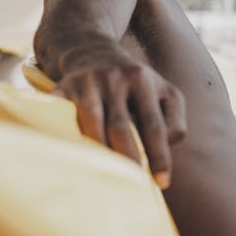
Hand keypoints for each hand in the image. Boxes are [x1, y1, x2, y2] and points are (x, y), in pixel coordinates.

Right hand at [55, 61, 186, 188]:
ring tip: (103, 176)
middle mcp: (114, 78)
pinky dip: (62, 132)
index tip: (162, 182)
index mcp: (142, 80)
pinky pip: (61, 113)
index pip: (154, 123)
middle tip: (132, 186)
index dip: (159, 154)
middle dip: (127, 157)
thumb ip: (174, 120)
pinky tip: (67, 155)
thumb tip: (166, 146)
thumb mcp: (163, 92)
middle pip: (120, 125)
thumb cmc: (134, 83)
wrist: (91, 49)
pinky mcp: (63, 87)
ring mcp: (87, 81)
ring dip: (97, 149)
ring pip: (90, 120)